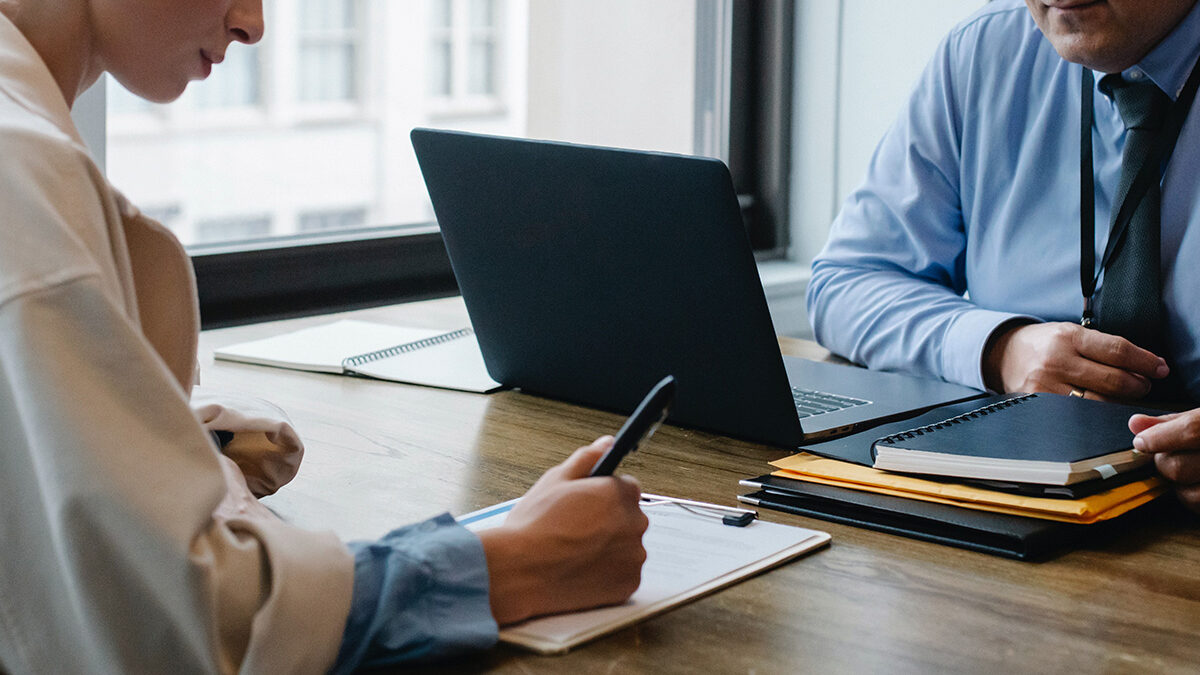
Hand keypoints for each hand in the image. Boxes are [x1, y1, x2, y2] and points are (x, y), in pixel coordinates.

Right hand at [477, 437, 648, 624]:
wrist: (520, 573)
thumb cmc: (533, 527)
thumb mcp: (554, 481)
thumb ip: (586, 459)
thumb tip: (606, 443)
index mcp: (619, 492)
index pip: (626, 487)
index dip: (604, 496)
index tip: (587, 506)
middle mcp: (635, 522)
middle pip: (629, 517)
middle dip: (609, 522)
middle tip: (576, 530)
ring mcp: (634, 555)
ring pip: (627, 547)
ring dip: (610, 548)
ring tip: (576, 553)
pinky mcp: (629, 584)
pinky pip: (624, 574)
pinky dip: (608, 574)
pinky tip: (582, 571)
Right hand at [982, 321, 1168, 399]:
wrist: (1003, 354)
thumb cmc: (1044, 343)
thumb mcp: (1070, 332)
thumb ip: (1103, 346)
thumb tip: (1144, 364)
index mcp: (1067, 337)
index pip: (1117, 351)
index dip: (1145, 362)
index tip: (1159, 368)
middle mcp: (1056, 361)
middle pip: (1114, 380)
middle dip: (1138, 385)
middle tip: (1143, 384)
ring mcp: (1046, 385)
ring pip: (1099, 402)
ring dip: (1120, 401)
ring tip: (1122, 395)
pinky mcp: (1039, 404)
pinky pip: (1078, 414)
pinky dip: (1096, 411)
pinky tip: (1101, 406)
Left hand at [1131, 411, 1199, 513]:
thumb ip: (1176, 422)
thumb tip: (1135, 423)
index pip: (1193, 430)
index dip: (1160, 438)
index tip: (1141, 442)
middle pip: (1180, 467)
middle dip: (1163, 464)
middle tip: (1166, 457)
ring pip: (1191, 496)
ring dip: (1179, 487)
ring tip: (1189, 473)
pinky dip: (1195, 500)